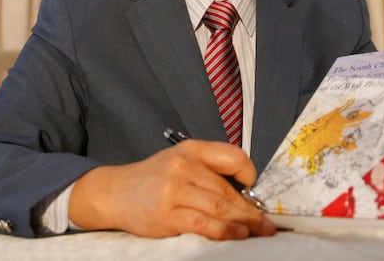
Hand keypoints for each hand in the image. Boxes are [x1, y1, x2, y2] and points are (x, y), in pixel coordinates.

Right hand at [69, 139, 275, 239]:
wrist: (116, 192)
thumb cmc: (154, 178)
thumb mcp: (181, 159)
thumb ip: (209, 168)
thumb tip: (246, 191)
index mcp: (192, 149)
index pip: (231, 156)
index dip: (248, 173)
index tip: (254, 189)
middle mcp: (184, 166)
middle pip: (227, 189)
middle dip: (250, 208)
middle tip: (267, 222)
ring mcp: (175, 191)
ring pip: (219, 207)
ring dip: (244, 221)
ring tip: (261, 231)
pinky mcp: (167, 216)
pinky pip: (203, 224)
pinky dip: (224, 231)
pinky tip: (238, 234)